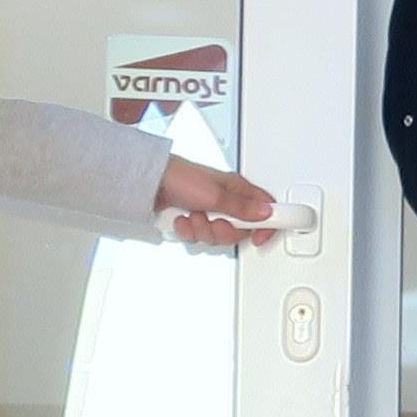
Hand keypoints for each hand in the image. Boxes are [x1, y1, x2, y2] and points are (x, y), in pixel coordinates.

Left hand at [155, 159, 285, 251]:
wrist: (148, 182)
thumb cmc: (181, 178)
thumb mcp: (216, 195)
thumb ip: (243, 208)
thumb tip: (267, 213)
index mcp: (237, 190)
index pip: (266, 209)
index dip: (268, 225)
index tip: (261, 237)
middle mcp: (226, 201)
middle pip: (240, 230)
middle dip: (224, 232)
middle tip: (215, 223)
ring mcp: (209, 211)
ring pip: (218, 236)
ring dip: (203, 231)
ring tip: (193, 217)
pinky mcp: (193, 220)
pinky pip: (198, 237)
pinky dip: (188, 232)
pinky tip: (182, 220)